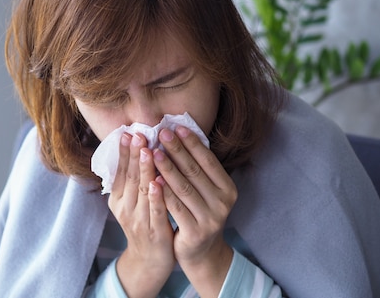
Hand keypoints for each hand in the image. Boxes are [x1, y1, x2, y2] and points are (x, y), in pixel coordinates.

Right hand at [108, 132, 174, 297]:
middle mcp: (124, 209)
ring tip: (148, 150)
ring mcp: (138, 221)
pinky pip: (155, 212)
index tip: (128, 132)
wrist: (148, 262)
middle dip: (134, 154)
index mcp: (118, 199)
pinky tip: (158, 183)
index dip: (124, 152)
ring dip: (144, 170)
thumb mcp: (132, 202)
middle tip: (139, 133)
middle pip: (130, 177)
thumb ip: (133, 179)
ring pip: (141, 192)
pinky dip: (156, 197)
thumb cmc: (144, 224)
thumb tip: (136, 147)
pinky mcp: (154, 233)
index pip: (121, 171)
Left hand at [154, 126, 236, 297]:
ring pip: (184, 188)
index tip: (176, 127)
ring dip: (167, 168)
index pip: (208, 160)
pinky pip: (176, 207)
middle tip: (161, 132)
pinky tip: (152, 179)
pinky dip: (164, 192)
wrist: (200, 252)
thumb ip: (197, 169)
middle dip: (177, 150)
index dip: (192, 143)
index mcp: (228, 188)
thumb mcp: (205, 191)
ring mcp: (211, 218)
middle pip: (195, 171)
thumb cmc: (198, 213)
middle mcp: (223, 202)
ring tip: (152, 151)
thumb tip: (179, 134)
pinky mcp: (196, 231)